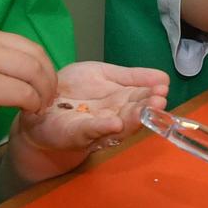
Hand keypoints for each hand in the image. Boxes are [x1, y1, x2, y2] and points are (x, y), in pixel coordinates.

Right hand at [0, 27, 57, 139]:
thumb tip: (20, 79)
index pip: (28, 45)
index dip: (44, 66)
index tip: (45, 84)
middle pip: (36, 57)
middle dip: (49, 79)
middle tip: (49, 98)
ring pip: (34, 73)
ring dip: (43, 93)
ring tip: (40, 107)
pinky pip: (23, 93)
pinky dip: (32, 104)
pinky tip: (28, 112)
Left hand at [11, 61, 167, 153]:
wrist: (43, 103)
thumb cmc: (75, 89)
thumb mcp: (105, 74)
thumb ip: (132, 76)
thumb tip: (164, 76)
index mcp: (122, 102)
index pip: (142, 98)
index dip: (153, 94)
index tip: (164, 88)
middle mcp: (114, 117)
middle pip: (134, 114)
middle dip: (147, 108)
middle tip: (159, 100)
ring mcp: (97, 128)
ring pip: (119, 125)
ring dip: (133, 119)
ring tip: (144, 110)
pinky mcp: (77, 134)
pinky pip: (92, 131)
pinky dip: (103, 128)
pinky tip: (115, 122)